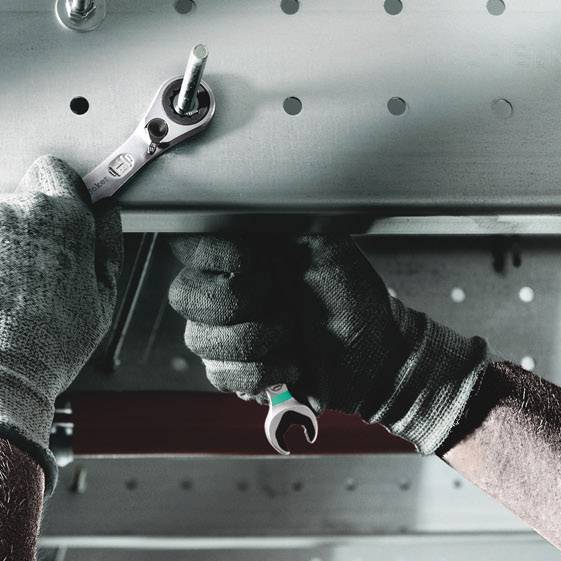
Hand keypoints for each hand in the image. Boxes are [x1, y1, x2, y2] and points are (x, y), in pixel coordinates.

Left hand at [0, 156, 123, 491]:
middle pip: (13, 206)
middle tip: (19, 285)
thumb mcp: (102, 304)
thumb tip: (106, 212)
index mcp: (61, 217)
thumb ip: (106, 248)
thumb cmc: (48, 348)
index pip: (53, 173)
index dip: (53, 197)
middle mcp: (12, 208)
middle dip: (16, 236)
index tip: (49, 223)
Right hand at [168, 234, 491, 455]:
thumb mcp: (325, 243)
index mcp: (241, 252)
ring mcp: (226, 333)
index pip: (187, 244)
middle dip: (239, 303)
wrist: (377, 355)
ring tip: (292, 336)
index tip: (253, 261)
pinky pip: (219, 376)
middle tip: (281, 301)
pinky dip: (262, 374)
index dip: (213, 256)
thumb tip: (254, 184)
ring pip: (200, 340)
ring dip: (257, 341)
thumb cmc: (354, 296)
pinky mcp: (235, 373)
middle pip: (184, 296)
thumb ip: (284, 216)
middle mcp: (226, 289)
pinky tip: (288, 363)